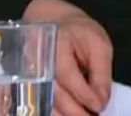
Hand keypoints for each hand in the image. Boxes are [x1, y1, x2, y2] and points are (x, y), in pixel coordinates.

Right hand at [23, 0, 112, 115]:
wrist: (54, 24)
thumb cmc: (78, 32)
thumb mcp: (98, 44)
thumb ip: (101, 72)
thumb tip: (102, 100)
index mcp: (54, 43)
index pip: (67, 74)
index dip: (84, 93)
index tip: (99, 106)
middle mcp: (36, 60)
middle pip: (54, 93)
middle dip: (75, 110)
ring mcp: (29, 74)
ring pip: (45, 102)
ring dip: (65, 114)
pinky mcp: (28, 84)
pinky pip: (41, 103)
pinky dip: (57, 113)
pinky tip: (71, 115)